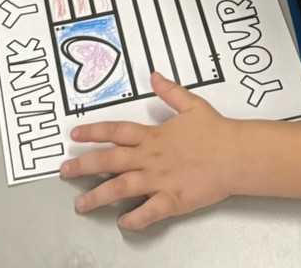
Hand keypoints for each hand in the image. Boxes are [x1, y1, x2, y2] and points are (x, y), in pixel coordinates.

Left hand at [60, 72, 237, 229]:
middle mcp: (151, 157)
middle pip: (110, 160)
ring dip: (98, 196)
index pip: (116, 131)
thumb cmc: (216, 131)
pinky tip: (122, 223)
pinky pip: (148, 212)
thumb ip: (169, 91)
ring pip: (121, 188)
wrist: (236, 154)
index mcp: (153, 135)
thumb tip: (154, 76)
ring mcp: (159, 179)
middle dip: (84, 166)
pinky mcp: (172, 199)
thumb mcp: (191, 104)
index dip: (93, 132)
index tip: (75, 135)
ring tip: (81, 204)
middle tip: (64, 171)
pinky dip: (133, 219)